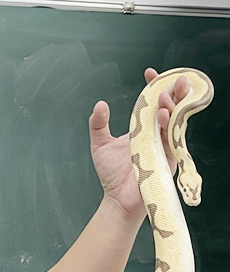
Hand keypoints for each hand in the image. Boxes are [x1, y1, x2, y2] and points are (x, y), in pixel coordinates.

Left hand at [88, 67, 189, 219]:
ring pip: (174, 121)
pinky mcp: (169, 159)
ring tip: (164, 96)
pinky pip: (173, 139)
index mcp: (142, 129)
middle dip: (173, 92)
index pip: (151, 103)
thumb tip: (100, 104)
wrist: (117, 199)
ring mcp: (164, 146)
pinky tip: (164, 114)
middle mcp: (156, 135)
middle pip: (170, 108)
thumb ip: (98, 125)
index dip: (153, 87)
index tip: (149, 72)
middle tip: (174, 79)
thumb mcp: (99, 145)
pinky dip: (169, 125)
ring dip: (171, 106)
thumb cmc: (110, 174)